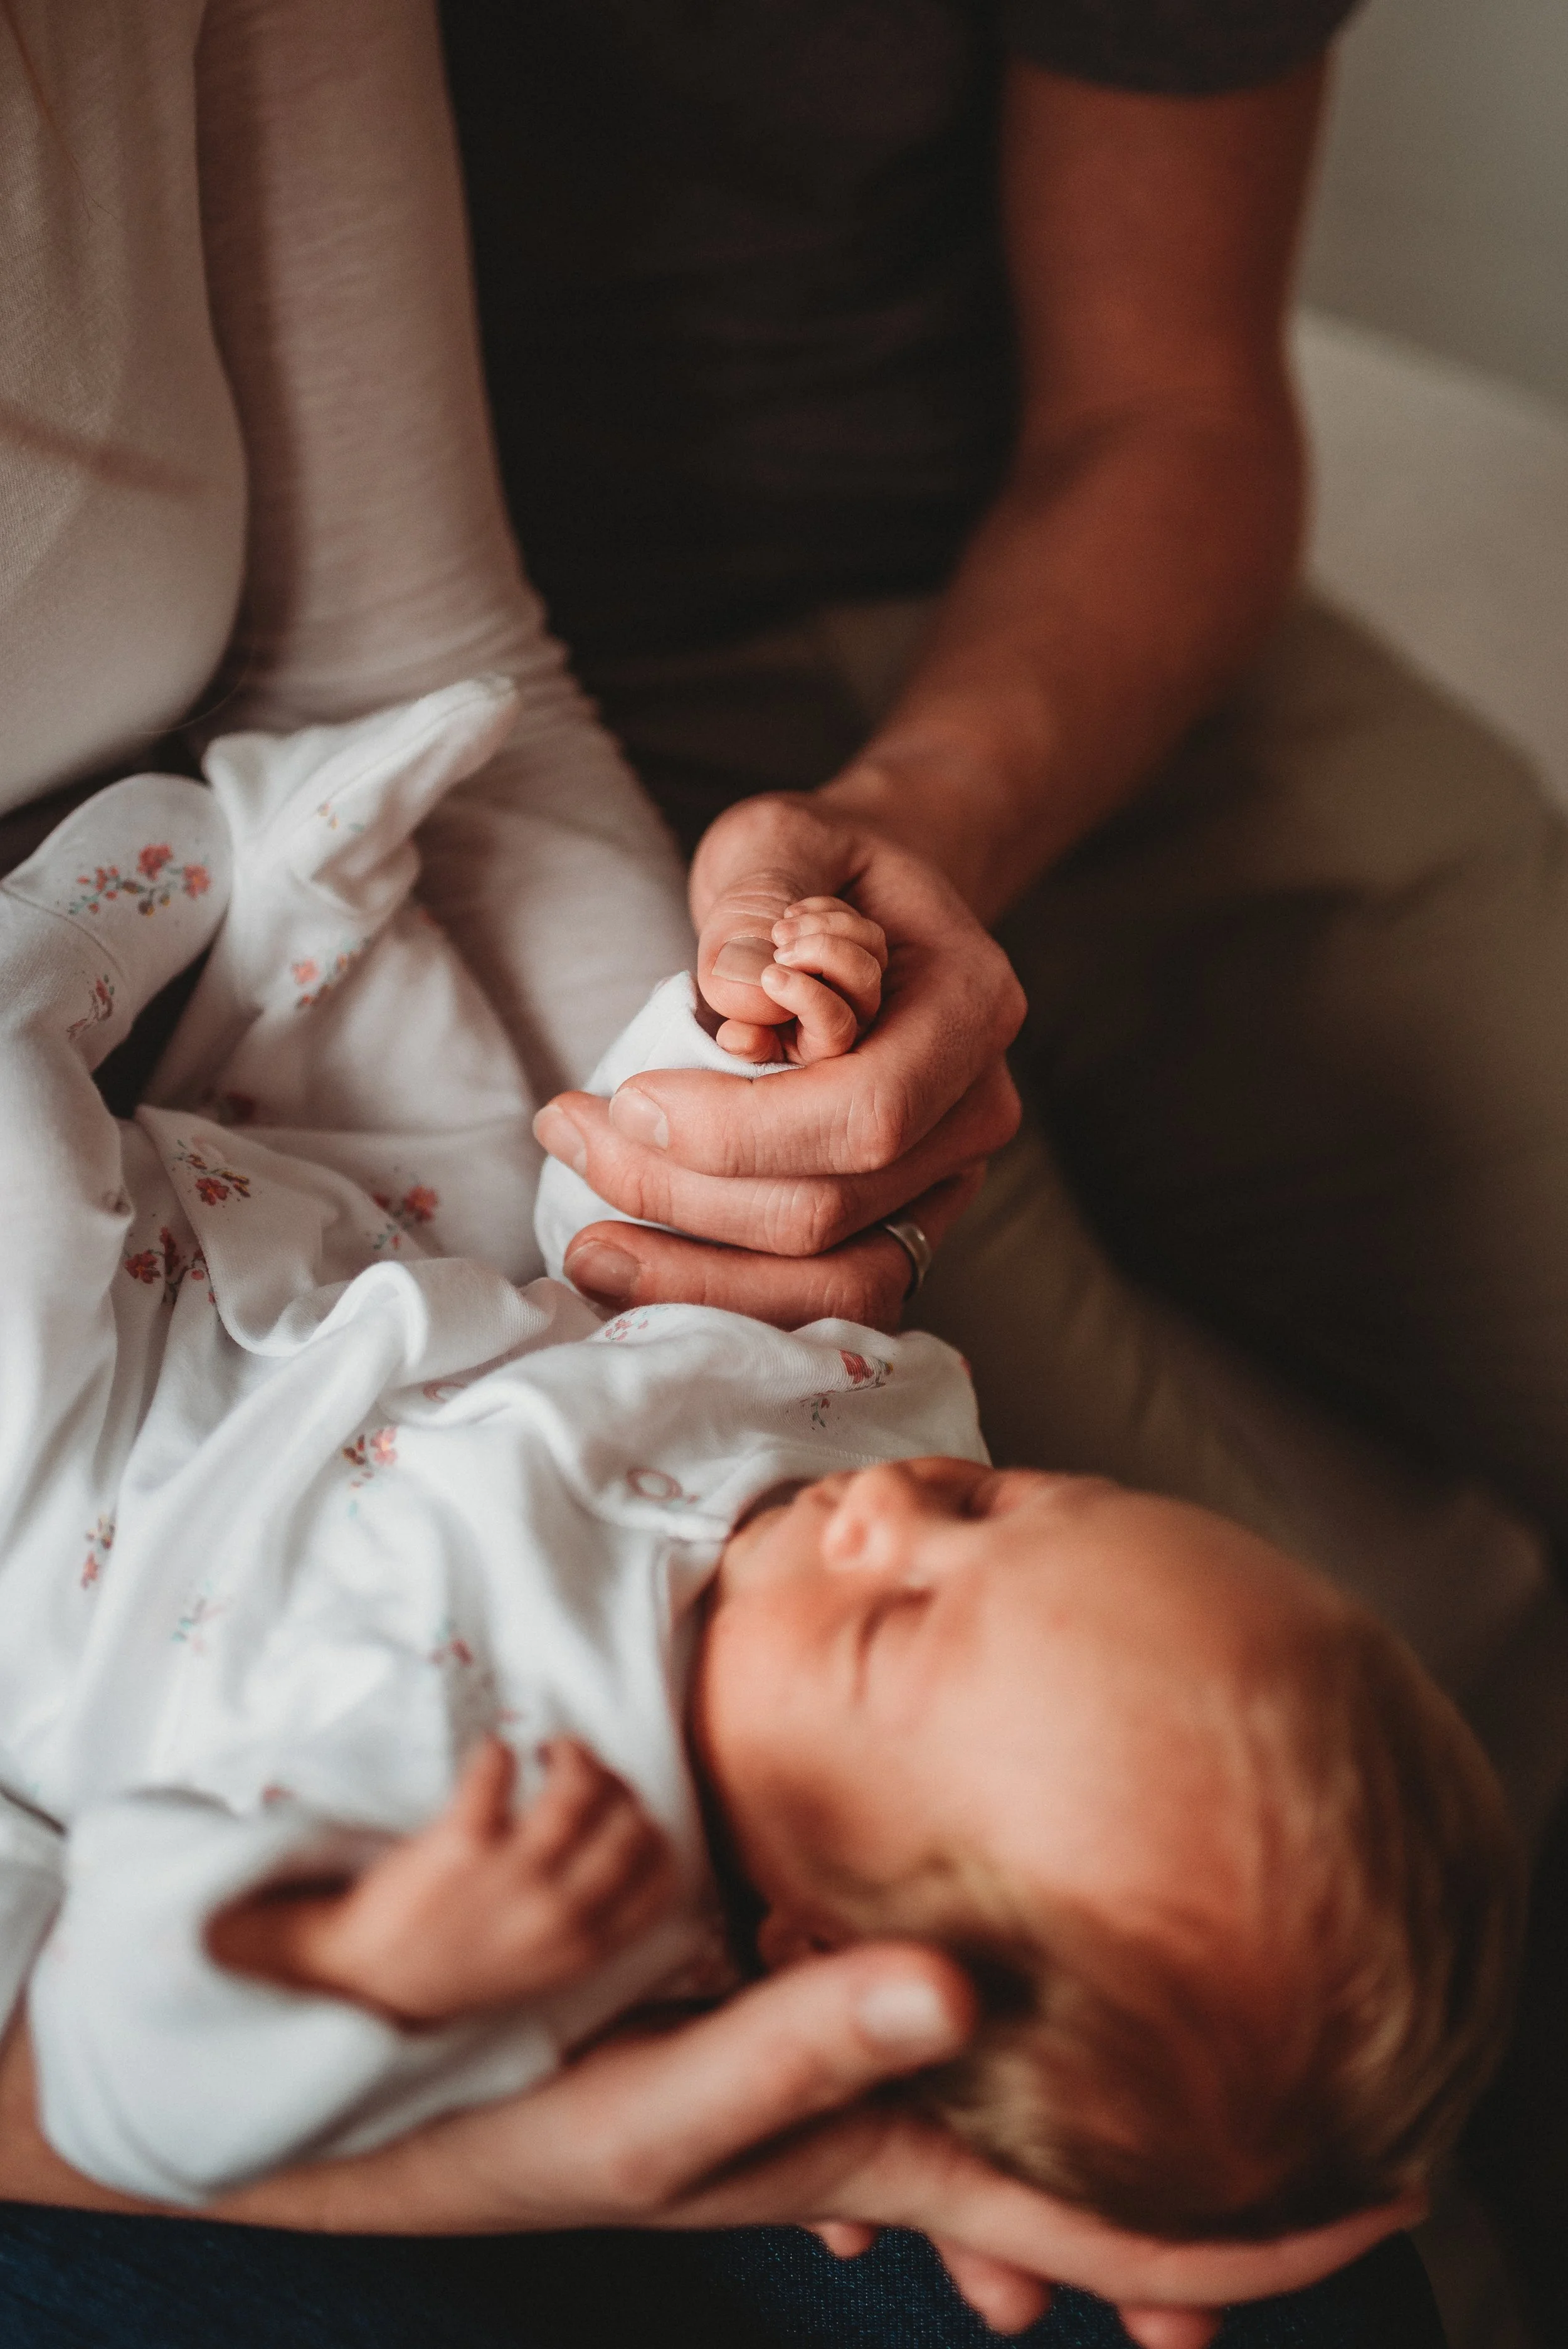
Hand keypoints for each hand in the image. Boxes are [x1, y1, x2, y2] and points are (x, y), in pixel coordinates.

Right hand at [0, 1945, 1418, 2336]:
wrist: (424, 2100)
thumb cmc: (538, 2130)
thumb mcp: (663, 2112)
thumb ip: (807, 2048)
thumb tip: (959, 1988)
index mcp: (890, 2161)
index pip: (1114, 2246)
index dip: (1259, 2243)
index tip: (1387, 2197)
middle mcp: (897, 2124)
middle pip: (1097, 2182)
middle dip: (1221, 2173)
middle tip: (1343, 2104)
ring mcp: (857, 2078)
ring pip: (1025, 2102)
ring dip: (1122, 2094)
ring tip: (1222, 2026)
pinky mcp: (809, 2020)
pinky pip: (938, 2024)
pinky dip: (1005, 2005)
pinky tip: (1021, 1942)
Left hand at [207, 1738, 675, 2025]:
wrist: (369, 1981)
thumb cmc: (459, 1965)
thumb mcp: (543, 1966)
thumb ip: (591, 1919)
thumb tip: (630, 1841)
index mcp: (584, 1946)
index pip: (661, 1873)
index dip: (650, 1828)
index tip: (623, 1811)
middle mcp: (557, 1914)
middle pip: (628, 1823)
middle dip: (615, 1783)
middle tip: (584, 1772)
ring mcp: (509, 1879)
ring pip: (579, 1790)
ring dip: (572, 1753)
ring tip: (550, 1750)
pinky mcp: (459, 1847)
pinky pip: (498, 1772)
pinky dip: (500, 1751)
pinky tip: (494, 1755)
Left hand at [536, 794, 1022, 1326]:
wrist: (871, 910)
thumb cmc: (823, 870)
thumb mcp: (785, 838)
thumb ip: (762, 895)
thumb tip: (736, 992)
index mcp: (971, 1010)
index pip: (865, 1112)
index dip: (737, 1130)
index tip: (625, 1096)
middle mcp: (974, 1112)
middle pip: (831, 1209)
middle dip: (682, 1196)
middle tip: (568, 1134)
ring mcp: (939, 1182)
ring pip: (830, 1281)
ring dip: (695, 1277)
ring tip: (584, 1245)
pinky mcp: (890, 1225)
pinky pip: (817, 1296)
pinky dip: (722, 1298)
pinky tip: (629, 1275)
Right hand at [706, 893, 886, 1064]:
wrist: (739, 923)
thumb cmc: (730, 960)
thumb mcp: (720, 979)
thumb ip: (731, 1010)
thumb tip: (740, 1040)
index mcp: (803, 1048)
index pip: (830, 1037)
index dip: (808, 1001)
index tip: (769, 973)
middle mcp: (838, 1023)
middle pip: (863, 998)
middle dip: (823, 959)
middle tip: (777, 943)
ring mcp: (856, 990)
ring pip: (870, 965)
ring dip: (825, 933)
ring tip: (779, 927)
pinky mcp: (867, 957)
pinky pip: (869, 935)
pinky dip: (828, 915)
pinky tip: (791, 912)